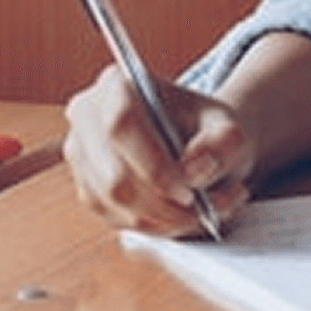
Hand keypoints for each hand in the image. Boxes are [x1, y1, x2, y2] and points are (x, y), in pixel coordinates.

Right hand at [63, 63, 255, 234]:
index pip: (121, 124)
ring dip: (161, 218)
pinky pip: (114, 218)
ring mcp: (82, 155)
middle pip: (114, 174)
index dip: (153, 165)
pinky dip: (152, 226)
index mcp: (118, 83)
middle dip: (162, 203)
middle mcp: (88, 116)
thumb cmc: (207, 130)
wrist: (198, 143)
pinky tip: (180, 216)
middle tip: (200, 209)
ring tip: (201, 212)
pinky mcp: (87, 188)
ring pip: (113, 202)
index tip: (188, 190)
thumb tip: (194, 169)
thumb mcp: (229, 129)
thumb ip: (222, 145)